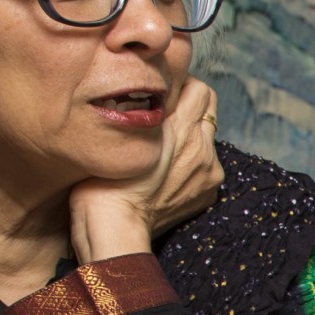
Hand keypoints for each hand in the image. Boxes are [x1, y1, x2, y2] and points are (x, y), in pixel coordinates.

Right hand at [69, 76, 223, 260]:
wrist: (114, 226)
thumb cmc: (106, 177)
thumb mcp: (123, 130)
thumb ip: (149, 108)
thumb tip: (158, 91)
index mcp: (183, 128)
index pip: (201, 89)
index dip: (182, 88)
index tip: (163, 96)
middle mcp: (203, 148)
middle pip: (208, 112)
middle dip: (189, 111)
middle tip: (162, 121)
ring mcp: (209, 173)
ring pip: (207, 141)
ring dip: (190, 140)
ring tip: (162, 152)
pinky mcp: (207, 193)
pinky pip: (206, 168)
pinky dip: (192, 167)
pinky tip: (168, 176)